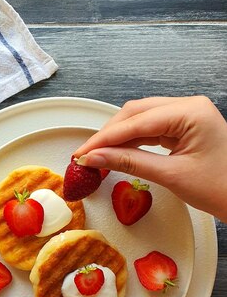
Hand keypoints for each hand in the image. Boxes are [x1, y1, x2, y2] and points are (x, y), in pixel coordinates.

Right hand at [74, 96, 226, 221]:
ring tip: (96, 155)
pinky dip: (131, 141)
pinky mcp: (185, 128)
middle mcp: (189, 107)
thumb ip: (129, 163)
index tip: (83, 153)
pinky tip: (116, 152)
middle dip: (108, 134)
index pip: (136, 121)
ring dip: (117, 137)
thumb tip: (95, 159)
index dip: (104, 138)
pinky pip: (151, 129)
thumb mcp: (171, 176)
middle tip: (85, 155)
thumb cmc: (221, 188)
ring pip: (141, 119)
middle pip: (135, 113)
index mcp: (191, 112)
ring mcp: (187, 116)